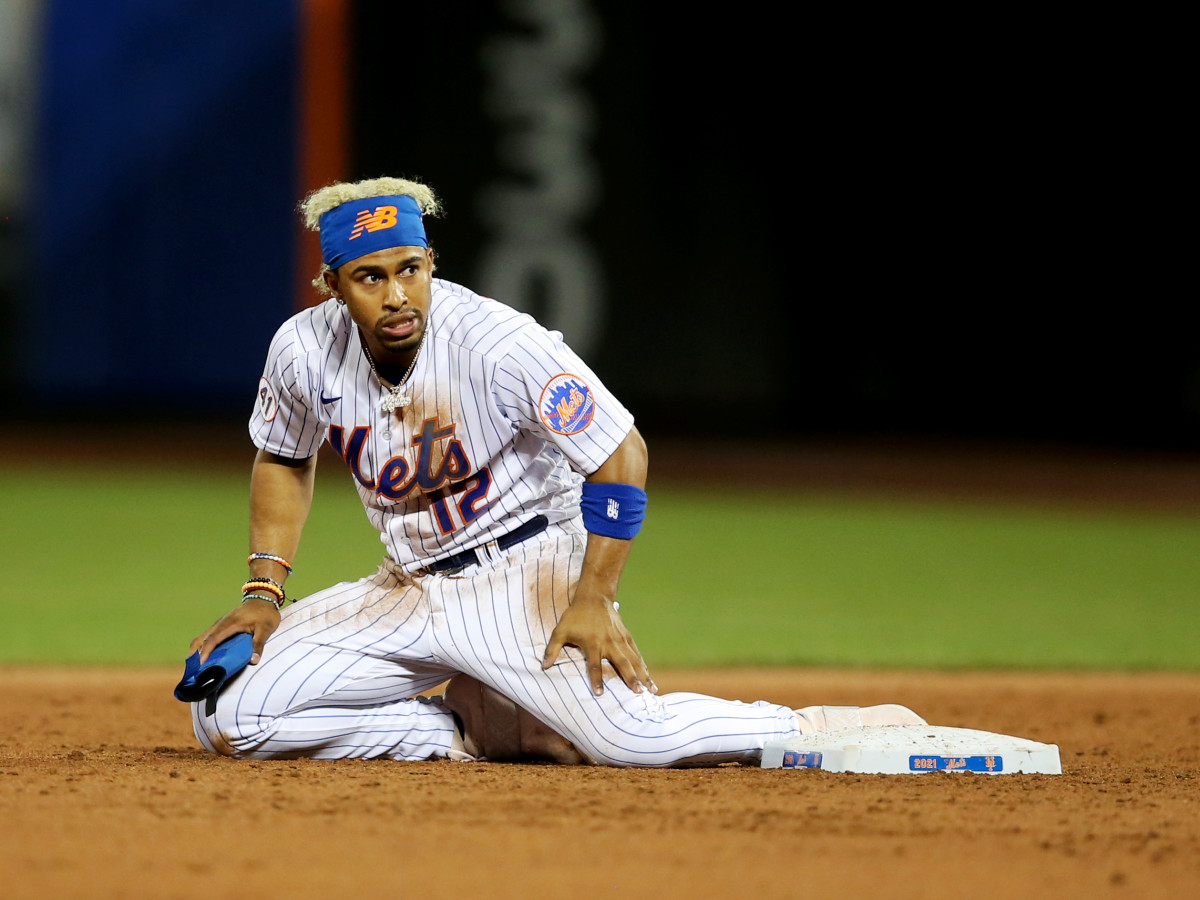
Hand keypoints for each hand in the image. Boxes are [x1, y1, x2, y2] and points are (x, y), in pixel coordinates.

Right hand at [189, 597, 280, 665]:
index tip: (200, 666)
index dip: (205, 653)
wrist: (263, 597)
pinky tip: (205, 660)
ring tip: (196, 669)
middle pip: (200, 640)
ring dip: (196, 653)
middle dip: (194, 656)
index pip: (212, 640)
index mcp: (229, 625)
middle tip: (193, 672)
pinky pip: (207, 638)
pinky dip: (202, 649)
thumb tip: (253, 661)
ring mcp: (219, 625)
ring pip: (201, 639)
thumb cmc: (265, 614)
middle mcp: (220, 624)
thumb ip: (258, 644)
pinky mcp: (220, 627)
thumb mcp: (266, 629)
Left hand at [541, 593, 656, 696]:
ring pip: (633, 659)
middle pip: (621, 663)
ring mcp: (619, 639)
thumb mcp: (560, 631)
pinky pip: (636, 652)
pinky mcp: (626, 635)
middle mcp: (609, 643)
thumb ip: (552, 649)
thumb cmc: (575, 616)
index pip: (594, 665)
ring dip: (643, 674)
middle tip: (638, 692)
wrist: (594, 596)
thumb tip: (544, 666)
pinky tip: (648, 675)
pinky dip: (642, 663)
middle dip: (630, 678)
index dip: (596, 680)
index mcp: (592, 643)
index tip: (600, 694)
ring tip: (651, 689)